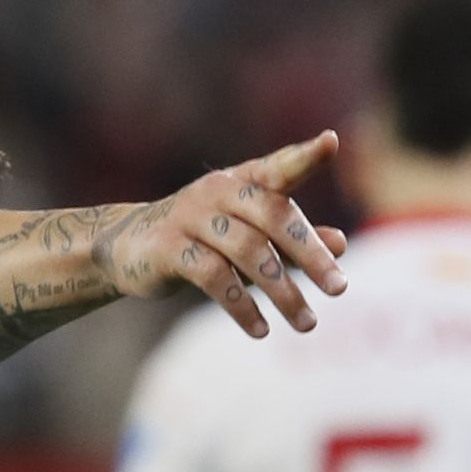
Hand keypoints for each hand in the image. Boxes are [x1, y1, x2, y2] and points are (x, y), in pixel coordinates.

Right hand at [95, 130, 348, 336]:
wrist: (127, 246)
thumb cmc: (200, 237)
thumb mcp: (248, 235)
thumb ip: (291, 240)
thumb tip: (343, 244)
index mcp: (240, 181)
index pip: (277, 167)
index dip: (304, 156)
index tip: (331, 142)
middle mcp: (216, 191)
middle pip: (271, 214)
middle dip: (309, 252)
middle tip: (340, 288)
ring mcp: (189, 217)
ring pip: (247, 252)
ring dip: (282, 291)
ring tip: (306, 322)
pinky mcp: (168, 247)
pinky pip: (213, 278)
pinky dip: (241, 306)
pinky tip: (260, 329)